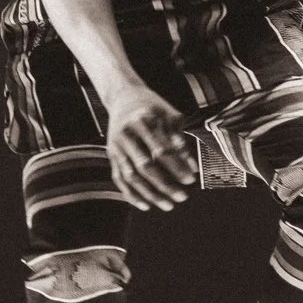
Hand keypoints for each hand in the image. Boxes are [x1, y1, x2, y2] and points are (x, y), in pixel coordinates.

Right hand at [103, 83, 195, 210]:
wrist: (123, 97)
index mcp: (142, 121)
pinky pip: (119, 179)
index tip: (191, 179)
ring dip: (150, 194)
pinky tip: (146, 205)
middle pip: (145, 166)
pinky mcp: (111, 155)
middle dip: (165, 184)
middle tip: (183, 197)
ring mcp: (115, 146)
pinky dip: (131, 194)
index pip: (161, 149)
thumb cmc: (152, 107)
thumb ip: (180, 137)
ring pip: (131, 176)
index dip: (176, 166)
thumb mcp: (169, 114)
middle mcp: (125, 135)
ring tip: (168, 205)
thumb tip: (191, 166)